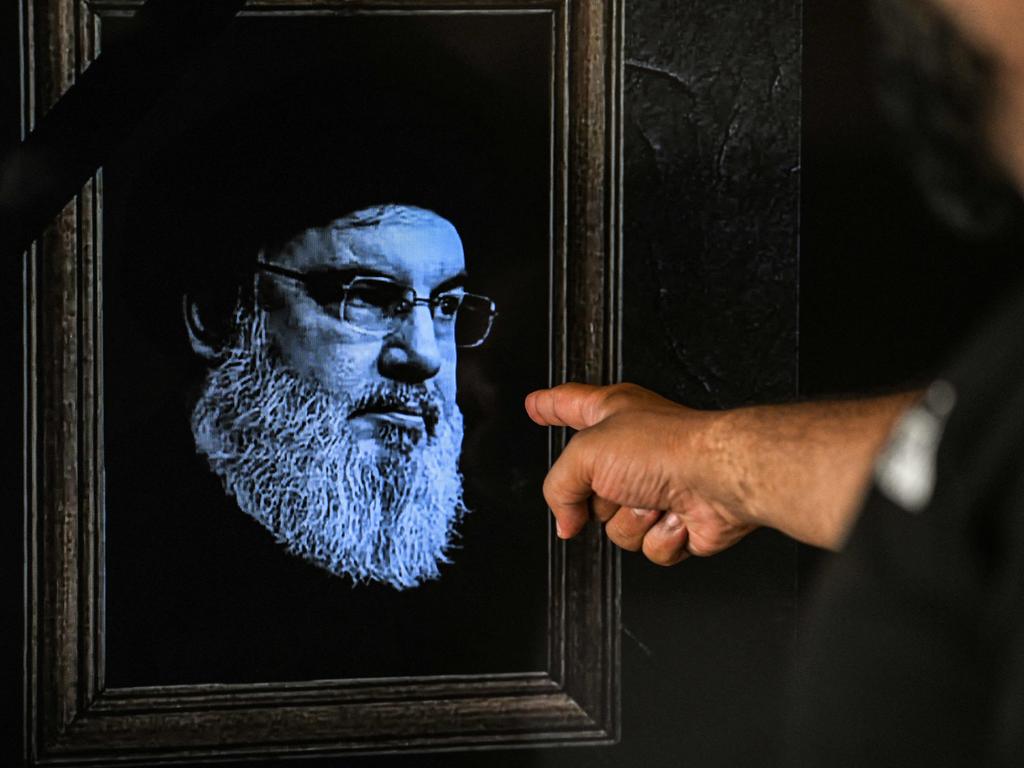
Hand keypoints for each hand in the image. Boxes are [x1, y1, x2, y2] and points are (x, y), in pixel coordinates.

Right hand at [524, 383, 757, 564]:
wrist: (719, 479)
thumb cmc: (666, 448)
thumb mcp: (585, 455)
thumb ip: (559, 488)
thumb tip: (565, 520)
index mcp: (611, 414)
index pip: (568, 406)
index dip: (549, 407)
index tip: (535, 406)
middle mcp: (632, 449)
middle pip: (586, 487)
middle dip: (597, 497)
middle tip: (616, 483)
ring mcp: (654, 487)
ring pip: (615, 526)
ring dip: (632, 519)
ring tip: (655, 498)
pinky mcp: (675, 521)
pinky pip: (647, 547)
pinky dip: (659, 537)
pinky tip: (675, 516)